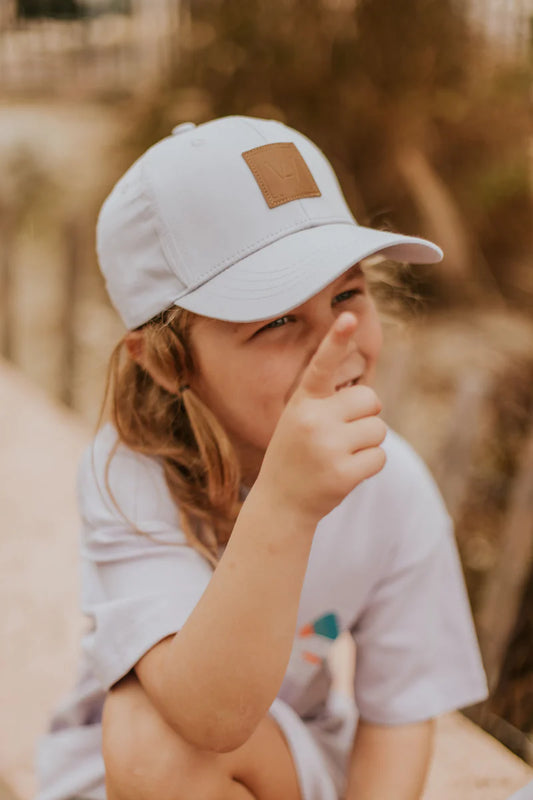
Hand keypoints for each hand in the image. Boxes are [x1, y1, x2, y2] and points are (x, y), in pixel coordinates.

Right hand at [255, 311, 386, 524]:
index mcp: (302, 402)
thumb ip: (329, 403)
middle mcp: (313, 421)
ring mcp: (328, 448)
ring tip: (340, 455)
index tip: (349, 316)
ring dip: (367, 443)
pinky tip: (346, 472)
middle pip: (370, 400)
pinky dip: (369, 465)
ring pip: (378, 430)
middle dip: (365, 416)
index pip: (322, 365)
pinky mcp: (343, 474)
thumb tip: (369, 398)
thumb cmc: (297, 454)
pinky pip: (380, 457)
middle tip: (342, 435)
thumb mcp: (300, 420)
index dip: (336, 340)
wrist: (281, 503)